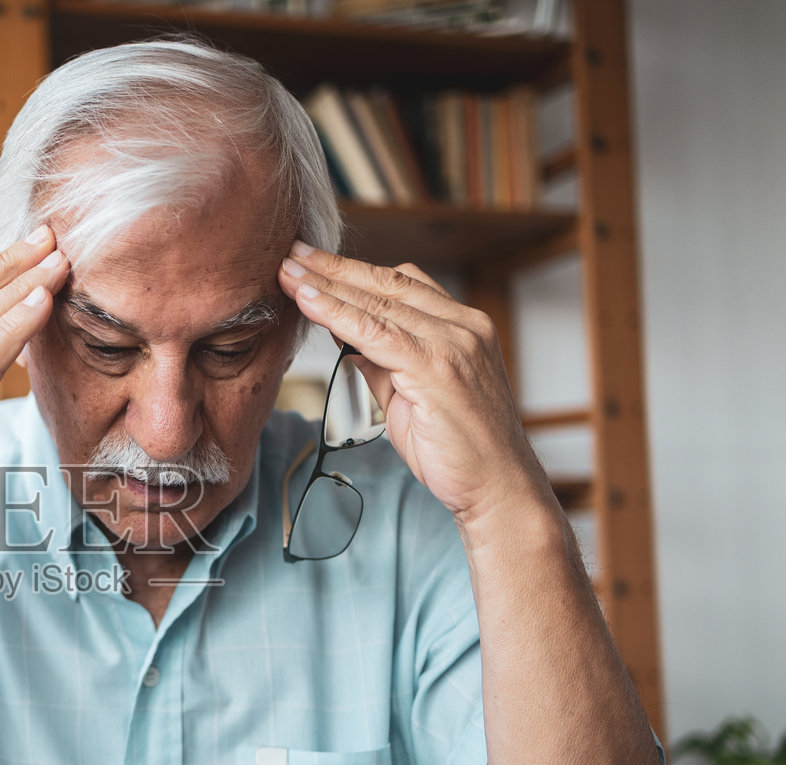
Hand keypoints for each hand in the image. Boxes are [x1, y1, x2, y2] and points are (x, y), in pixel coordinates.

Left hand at [277, 241, 553, 531]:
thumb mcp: (410, 397)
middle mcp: (464, 326)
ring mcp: (456, 343)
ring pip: (379, 303)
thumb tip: (346, 339)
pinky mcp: (439, 368)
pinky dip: (338, 314)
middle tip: (289, 253)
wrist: (497, 489)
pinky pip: (377, 333)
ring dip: (327, 284)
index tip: (311, 262)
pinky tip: (309, 301)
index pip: (399, 285)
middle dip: (333, 267)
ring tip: (287, 272)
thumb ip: (382, 364)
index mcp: (462, 326)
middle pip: (386, 284)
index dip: (352, 271)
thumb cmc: (456, 449)